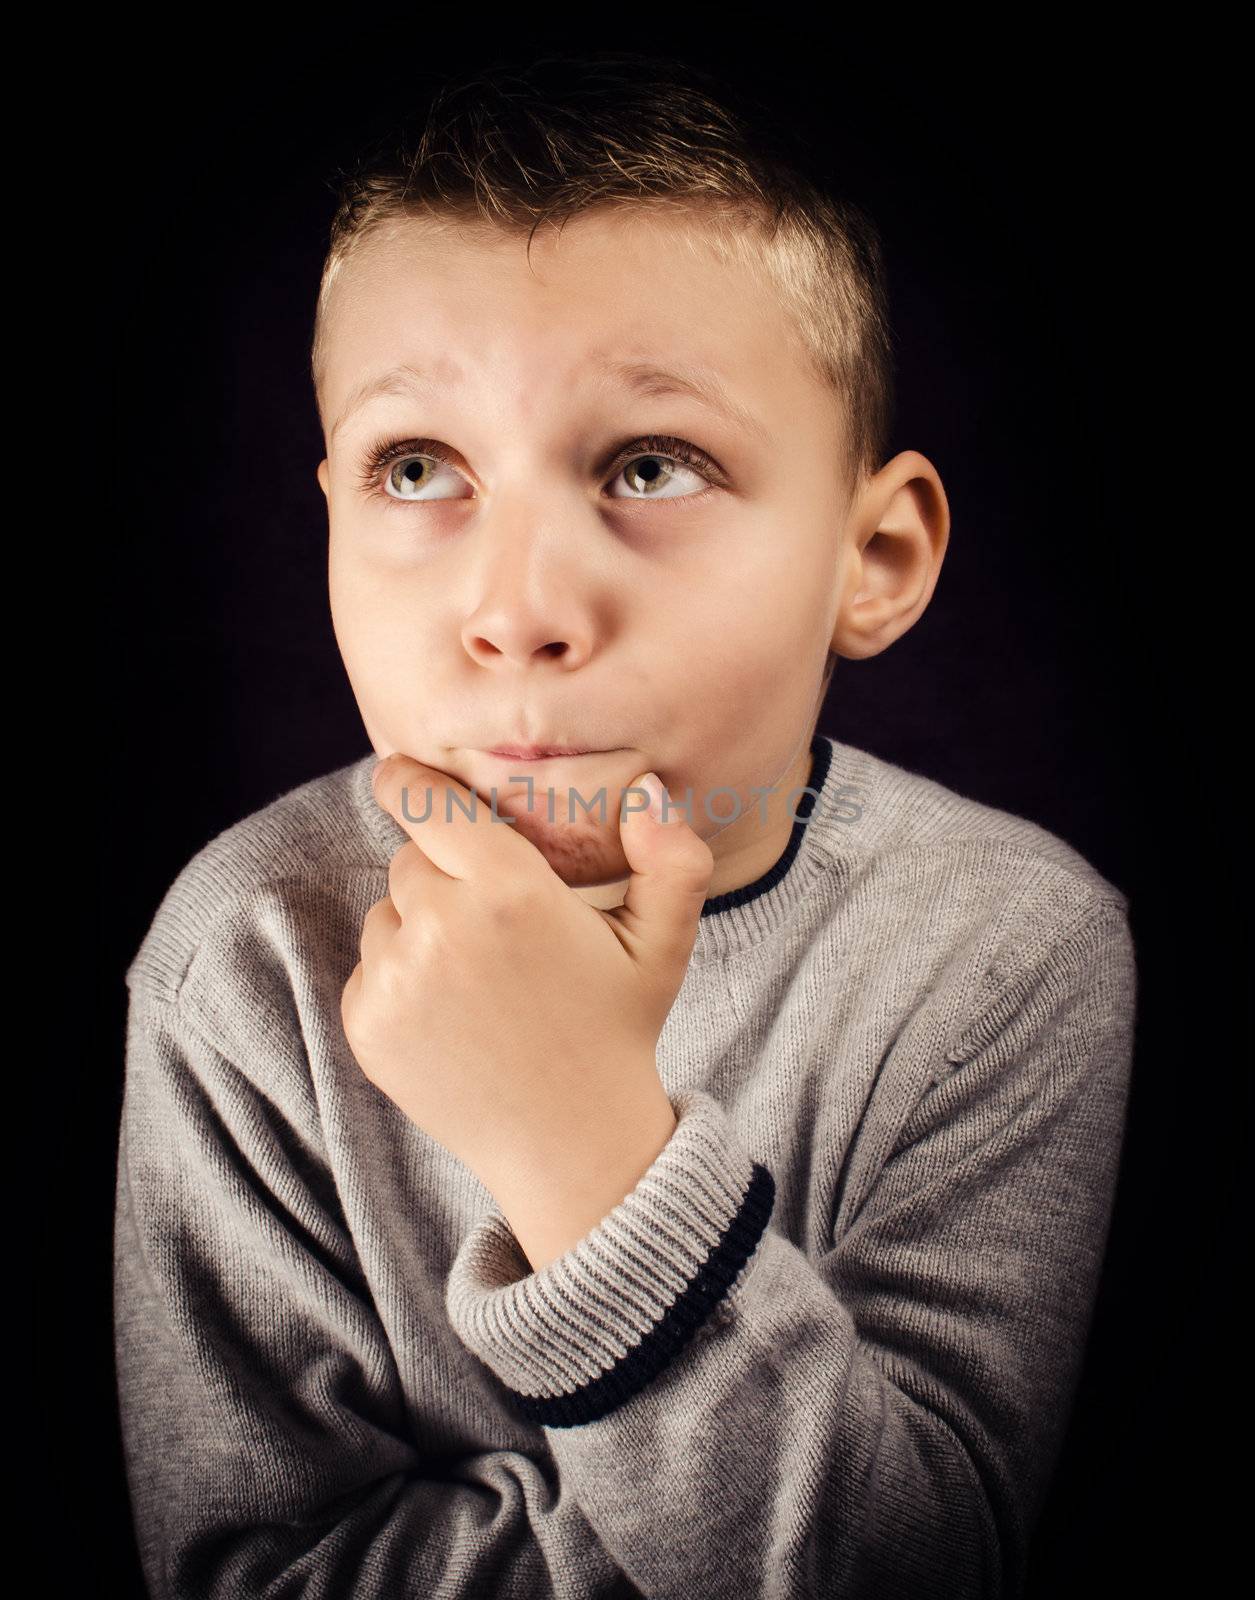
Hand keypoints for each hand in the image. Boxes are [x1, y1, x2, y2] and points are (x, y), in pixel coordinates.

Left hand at [341, 754, 714, 1264]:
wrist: (571, 1145)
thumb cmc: (617, 1030)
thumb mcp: (664, 943)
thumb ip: (671, 856)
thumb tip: (644, 789)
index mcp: (510, 890)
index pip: (426, 801)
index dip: (409, 781)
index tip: (401, 774)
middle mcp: (442, 926)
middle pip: (412, 858)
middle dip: (445, 873)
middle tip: (498, 924)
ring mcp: (396, 979)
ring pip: (387, 912)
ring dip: (420, 927)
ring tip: (481, 977)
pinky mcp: (367, 1023)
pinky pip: (370, 968)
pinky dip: (400, 979)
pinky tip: (455, 1014)